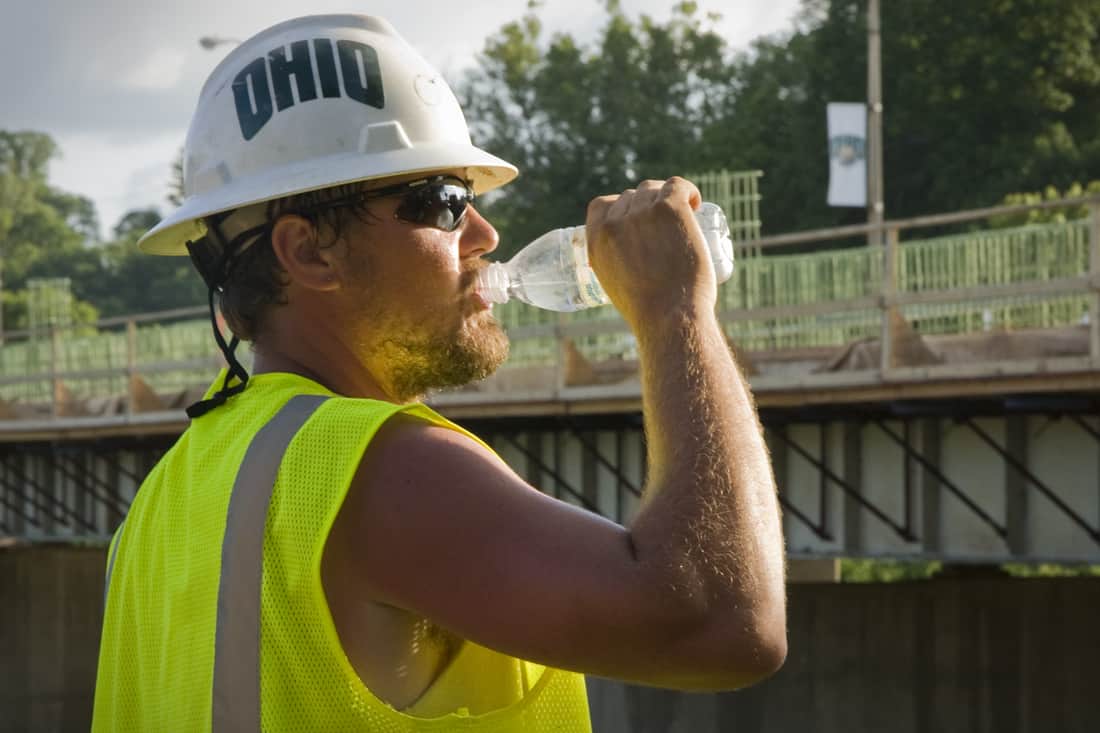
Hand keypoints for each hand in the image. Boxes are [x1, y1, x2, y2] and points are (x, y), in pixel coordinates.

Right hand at [584, 177, 715, 328]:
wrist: (669, 317)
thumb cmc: (648, 312)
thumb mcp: (615, 286)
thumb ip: (615, 265)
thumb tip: (630, 260)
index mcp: (596, 240)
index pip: (601, 205)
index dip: (619, 206)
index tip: (635, 217)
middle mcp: (614, 222)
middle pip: (631, 196)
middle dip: (647, 205)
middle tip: (666, 224)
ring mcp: (642, 213)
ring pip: (653, 190)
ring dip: (667, 198)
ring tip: (684, 215)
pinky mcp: (669, 209)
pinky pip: (677, 185)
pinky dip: (687, 190)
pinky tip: (695, 203)